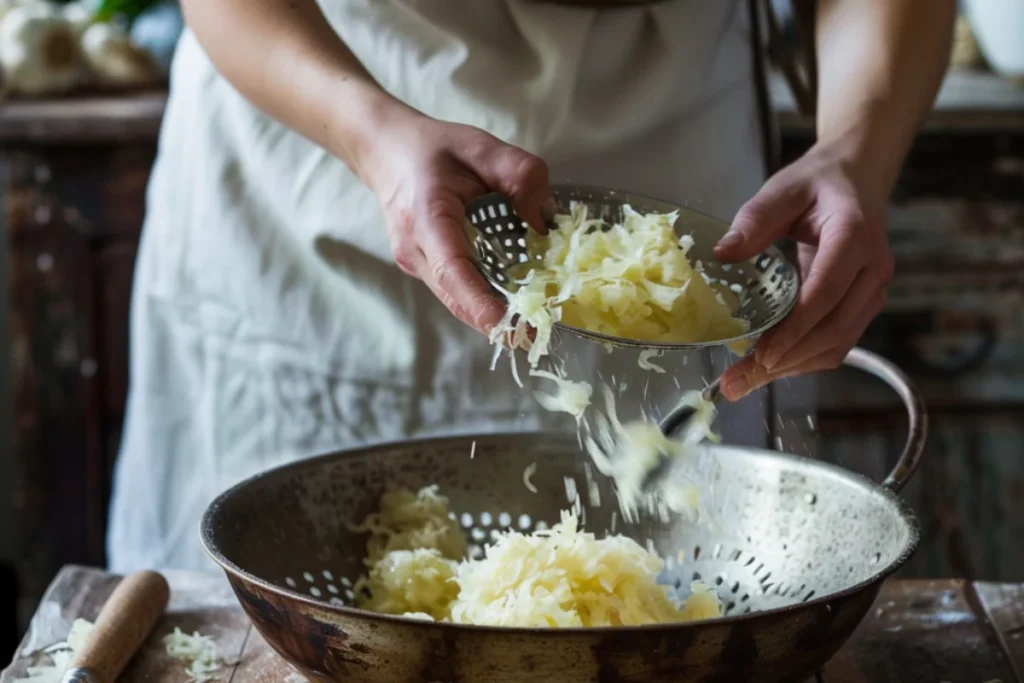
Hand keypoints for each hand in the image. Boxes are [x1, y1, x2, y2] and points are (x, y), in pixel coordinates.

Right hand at [360, 111, 553, 334]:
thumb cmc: (433, 149)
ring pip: (458, 298)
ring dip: (494, 310)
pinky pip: (458, 289)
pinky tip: (515, 295)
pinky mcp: (425, 269)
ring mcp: (417, 264)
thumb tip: (544, 223)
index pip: (452, 270)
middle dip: (496, 319)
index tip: (509, 326)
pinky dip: (486, 296)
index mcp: (426, 217)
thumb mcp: (483, 147)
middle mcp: (416, 250)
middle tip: (539, 332)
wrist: (386, 152)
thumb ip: (521, 176)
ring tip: (534, 319)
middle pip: (457, 296)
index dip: (480, 303)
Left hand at [715, 140, 894, 400]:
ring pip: (837, 343)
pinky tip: (768, 369)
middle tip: (738, 381)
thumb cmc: (816, 185)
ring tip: (744, 383)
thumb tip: (723, 252)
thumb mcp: (782, 190)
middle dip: (785, 359)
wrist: (854, 179)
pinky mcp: (863, 306)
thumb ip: (754, 219)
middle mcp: (873, 270)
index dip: (795, 329)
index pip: (826, 293)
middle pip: (833, 328)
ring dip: (792, 367)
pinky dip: (803, 359)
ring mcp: (872, 291)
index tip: (761, 355)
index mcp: (854, 237)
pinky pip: (837, 342)